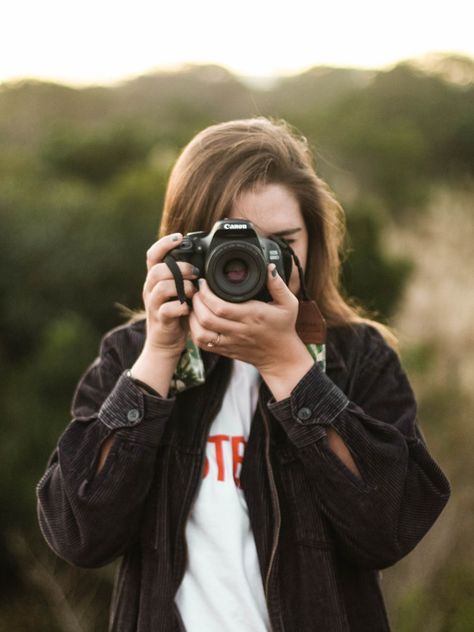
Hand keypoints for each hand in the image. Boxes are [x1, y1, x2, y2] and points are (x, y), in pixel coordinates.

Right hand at [142, 233, 198, 357]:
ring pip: (161, 287)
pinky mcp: (160, 319)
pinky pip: (167, 309)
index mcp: (155, 279)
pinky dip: (181, 307)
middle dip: (180, 268)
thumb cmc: (177, 313)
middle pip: (157, 269)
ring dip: (182, 287)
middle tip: (195, 273)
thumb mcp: (180, 291)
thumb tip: (205, 261)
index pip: (152, 255)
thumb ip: (185, 276)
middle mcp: (150, 289)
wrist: (166, 342)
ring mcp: (153, 305)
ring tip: (194, 293)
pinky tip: (189, 308)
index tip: (179, 237)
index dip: (164, 244)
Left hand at [189, 264, 306, 371]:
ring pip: (201, 332)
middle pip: (207, 318)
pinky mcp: (225, 350)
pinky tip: (196, 319)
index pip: (221, 307)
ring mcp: (230, 342)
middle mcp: (239, 330)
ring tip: (195, 304)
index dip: (207, 294)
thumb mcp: (288, 304)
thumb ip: (278, 285)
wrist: (280, 356)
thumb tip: (270, 267)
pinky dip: (194, 330)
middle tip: (197, 291)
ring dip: (193, 317)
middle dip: (197, 302)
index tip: (204, 283)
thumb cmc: (283, 327)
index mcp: (252, 316)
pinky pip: (202, 343)